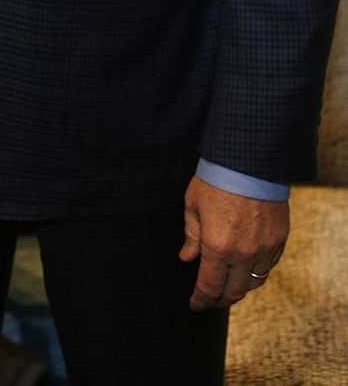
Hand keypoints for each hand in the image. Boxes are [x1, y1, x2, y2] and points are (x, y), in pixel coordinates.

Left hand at [180, 175, 287, 310]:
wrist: (249, 161)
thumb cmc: (215, 179)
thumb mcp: (193, 205)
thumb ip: (192, 236)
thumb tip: (187, 257)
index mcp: (217, 247)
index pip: (209, 286)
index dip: (201, 300)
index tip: (195, 304)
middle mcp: (243, 254)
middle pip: (234, 292)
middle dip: (220, 299)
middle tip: (211, 299)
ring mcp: (264, 248)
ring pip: (254, 282)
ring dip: (240, 288)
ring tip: (229, 285)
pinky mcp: (279, 240)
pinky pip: (269, 266)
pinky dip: (257, 271)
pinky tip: (248, 267)